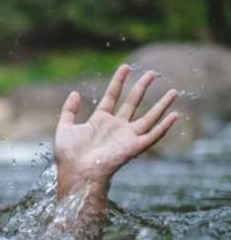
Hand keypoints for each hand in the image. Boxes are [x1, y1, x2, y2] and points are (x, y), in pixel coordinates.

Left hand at [54, 64, 178, 199]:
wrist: (76, 172)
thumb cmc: (69, 155)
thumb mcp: (65, 127)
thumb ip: (69, 110)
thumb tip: (75, 92)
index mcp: (100, 121)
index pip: (112, 96)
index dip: (118, 81)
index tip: (125, 67)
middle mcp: (116, 127)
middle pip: (132, 103)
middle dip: (142, 87)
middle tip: (152, 73)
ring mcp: (126, 137)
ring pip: (148, 117)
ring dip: (161, 105)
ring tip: (174, 91)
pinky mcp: (133, 147)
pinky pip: (152, 136)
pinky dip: (164, 127)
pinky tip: (175, 115)